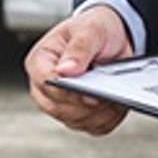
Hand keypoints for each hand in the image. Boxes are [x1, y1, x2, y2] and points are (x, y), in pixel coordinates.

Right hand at [25, 5, 134, 135]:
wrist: (115, 37)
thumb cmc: (96, 30)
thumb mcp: (90, 30)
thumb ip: (78, 49)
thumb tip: (65, 71)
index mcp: (40, 61)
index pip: (44, 82)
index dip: (65, 90)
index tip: (88, 93)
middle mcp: (46, 86)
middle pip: (57, 108)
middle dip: (84, 105)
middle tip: (105, 95)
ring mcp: (62, 103)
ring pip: (75, 121)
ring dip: (98, 113)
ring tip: (114, 96)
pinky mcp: (81, 114)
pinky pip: (93, 127)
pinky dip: (108, 119)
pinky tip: (117, 104)